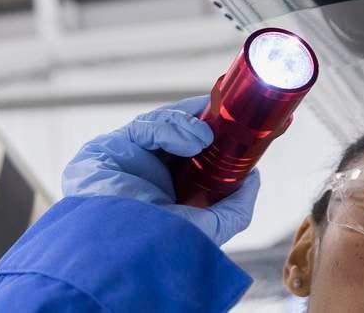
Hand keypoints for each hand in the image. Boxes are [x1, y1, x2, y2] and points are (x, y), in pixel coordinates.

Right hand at [62, 96, 260, 243]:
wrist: (118, 250)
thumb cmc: (159, 248)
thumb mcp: (209, 230)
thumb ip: (234, 208)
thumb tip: (253, 180)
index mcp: (168, 199)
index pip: (193, 160)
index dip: (216, 141)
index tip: (241, 128)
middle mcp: (147, 179)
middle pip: (177, 138)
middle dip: (205, 123)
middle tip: (229, 113)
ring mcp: (128, 162)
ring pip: (161, 127)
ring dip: (190, 125)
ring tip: (209, 136)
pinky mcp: (110, 148)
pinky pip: (145, 128)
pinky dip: (171, 129)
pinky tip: (193, 140)